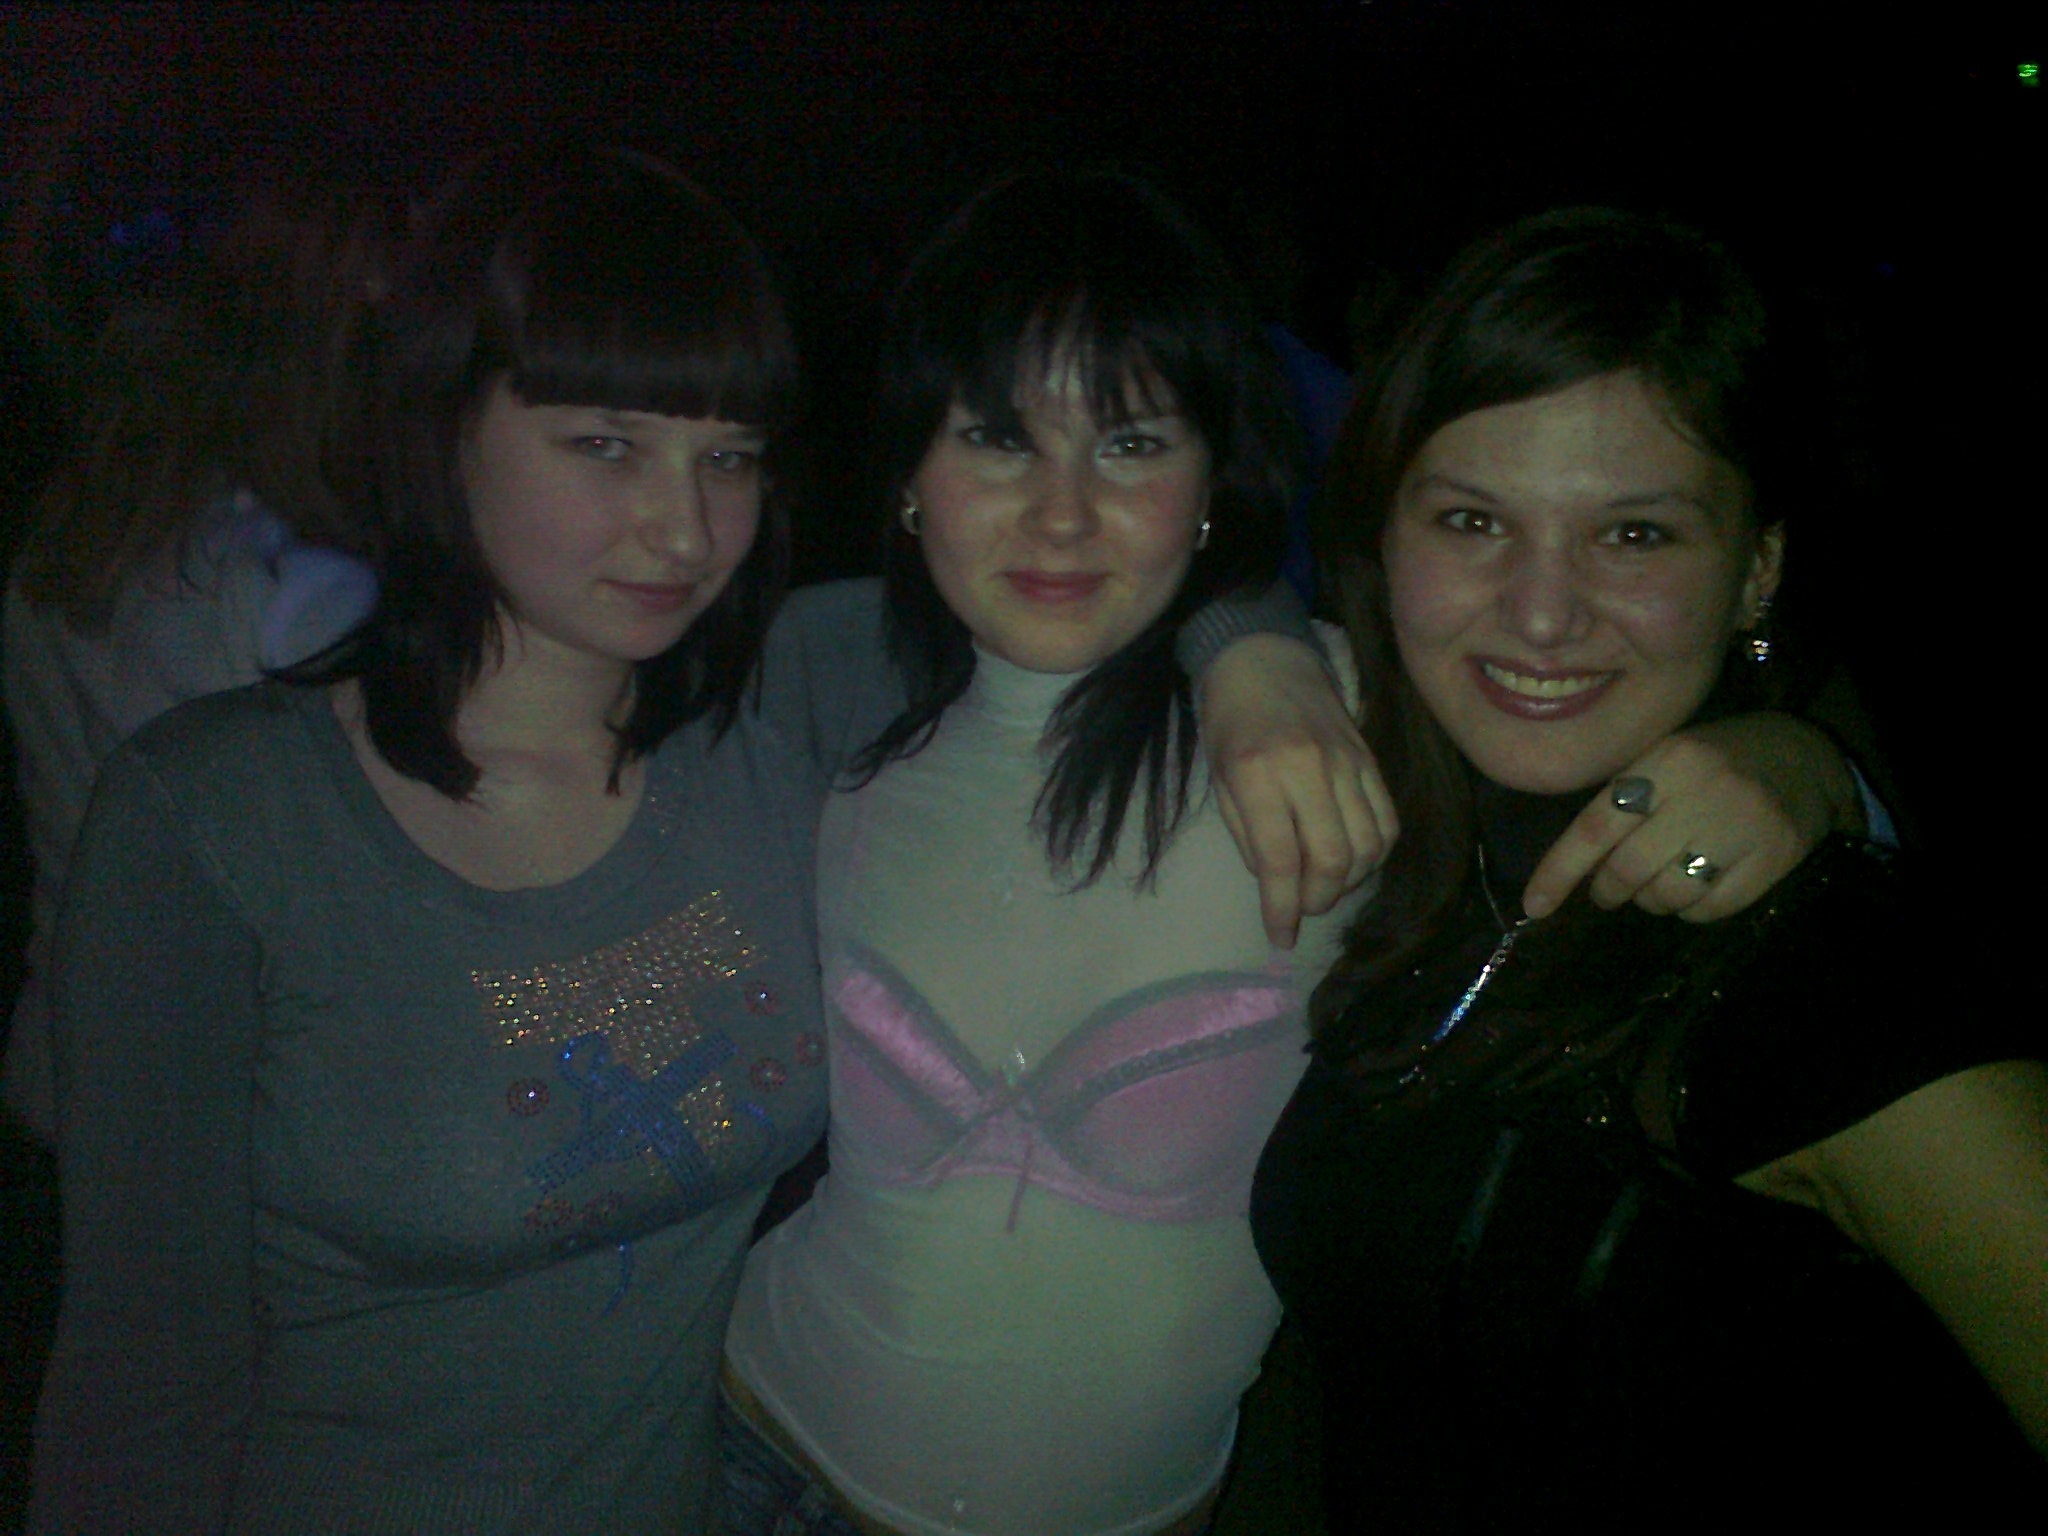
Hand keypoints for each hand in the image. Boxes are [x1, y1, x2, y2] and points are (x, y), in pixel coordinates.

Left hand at [1198, 635, 1396, 947]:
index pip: (1278, 858)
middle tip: (1302, 909)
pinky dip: (1375, 854)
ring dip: (1349, 881)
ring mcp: (1347, 762)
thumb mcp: (1219, 780)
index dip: (1281, 907)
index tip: (1280, 936)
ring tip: (1324, 886)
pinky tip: (1352, 860)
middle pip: (1332, 858)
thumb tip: (1279, 886)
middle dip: (1318, 900)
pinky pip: (1388, 820)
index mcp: (1257, 773)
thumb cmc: (1229, 720)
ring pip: (1368, 845)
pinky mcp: (1371, 758)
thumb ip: (1250, 835)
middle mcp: (1309, 768)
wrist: (1263, 656)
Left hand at [1522, 713, 1857, 922]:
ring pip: (1669, 895)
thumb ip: (1622, 802)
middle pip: (1630, 868)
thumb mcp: (1665, 759)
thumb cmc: (1714, 760)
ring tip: (1657, 884)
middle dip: (1607, 890)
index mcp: (1667, 761)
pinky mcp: (1775, 858)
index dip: (1560, 870)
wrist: (1803, 757)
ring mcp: (1744, 827)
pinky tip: (1696, 887)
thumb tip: (1572, 867)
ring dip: (1650, 901)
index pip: (1597, 825)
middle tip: (1607, 891)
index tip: (1534, 905)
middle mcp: (1704, 792)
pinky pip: (1711, 909)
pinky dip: (1691, 909)